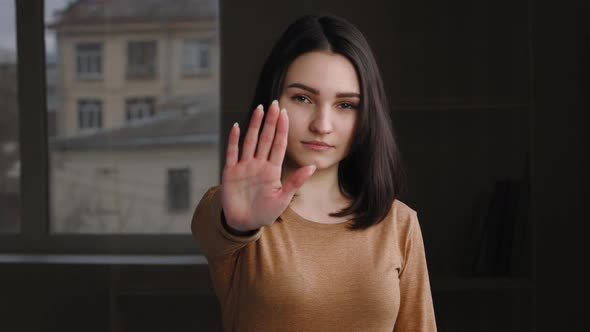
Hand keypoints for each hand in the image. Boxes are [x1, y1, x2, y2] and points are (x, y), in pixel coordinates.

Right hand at [221, 100, 315, 231]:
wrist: (244, 223)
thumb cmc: (265, 212)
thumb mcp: (283, 198)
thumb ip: (296, 181)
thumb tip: (312, 166)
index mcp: (272, 170)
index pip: (278, 145)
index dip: (281, 129)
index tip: (285, 114)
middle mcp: (258, 164)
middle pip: (265, 138)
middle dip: (270, 121)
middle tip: (274, 104)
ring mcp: (244, 166)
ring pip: (250, 141)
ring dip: (254, 125)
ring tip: (258, 109)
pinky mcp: (230, 172)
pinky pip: (232, 152)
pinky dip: (233, 140)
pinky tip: (236, 126)